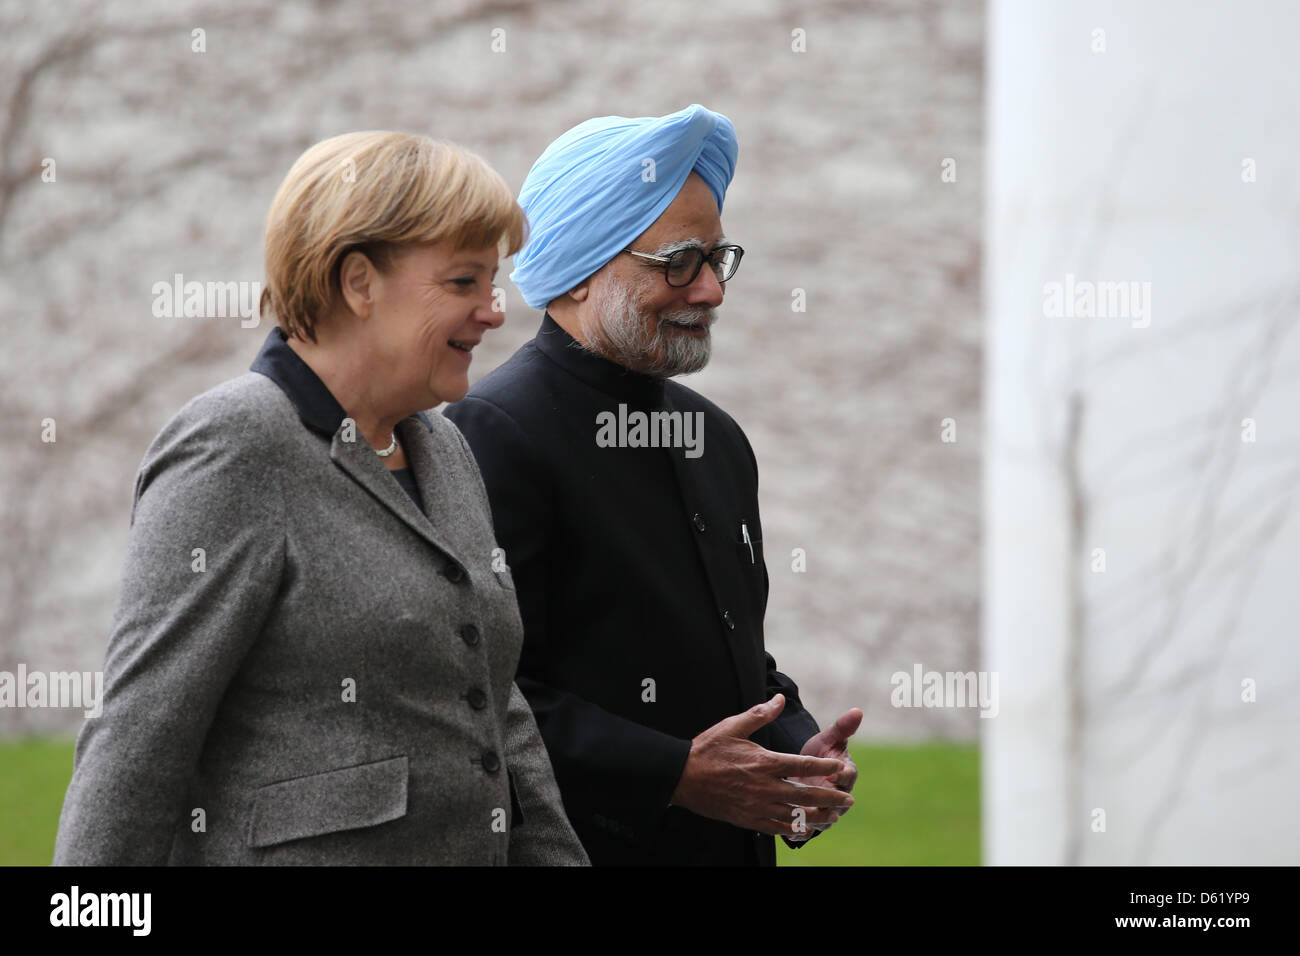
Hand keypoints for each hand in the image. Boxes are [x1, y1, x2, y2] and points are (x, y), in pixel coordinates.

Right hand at [669, 694, 854, 837]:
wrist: (682, 777)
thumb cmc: (708, 749)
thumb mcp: (733, 726)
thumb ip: (760, 714)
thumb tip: (779, 699)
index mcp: (764, 762)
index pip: (803, 765)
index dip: (825, 767)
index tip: (840, 767)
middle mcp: (765, 786)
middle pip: (806, 795)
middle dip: (830, 798)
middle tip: (848, 801)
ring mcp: (757, 806)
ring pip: (795, 816)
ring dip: (818, 817)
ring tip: (834, 818)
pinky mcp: (748, 819)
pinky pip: (777, 828)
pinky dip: (795, 830)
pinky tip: (807, 830)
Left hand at [786, 707, 861, 839]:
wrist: (804, 772)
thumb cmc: (819, 754)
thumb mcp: (828, 739)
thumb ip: (841, 727)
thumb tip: (857, 710)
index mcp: (845, 774)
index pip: (849, 775)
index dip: (843, 774)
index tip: (835, 771)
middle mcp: (839, 795)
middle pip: (838, 802)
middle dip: (829, 802)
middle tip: (819, 801)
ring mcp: (826, 810)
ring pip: (823, 819)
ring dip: (815, 820)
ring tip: (804, 820)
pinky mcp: (811, 821)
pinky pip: (808, 830)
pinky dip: (800, 832)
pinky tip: (789, 831)